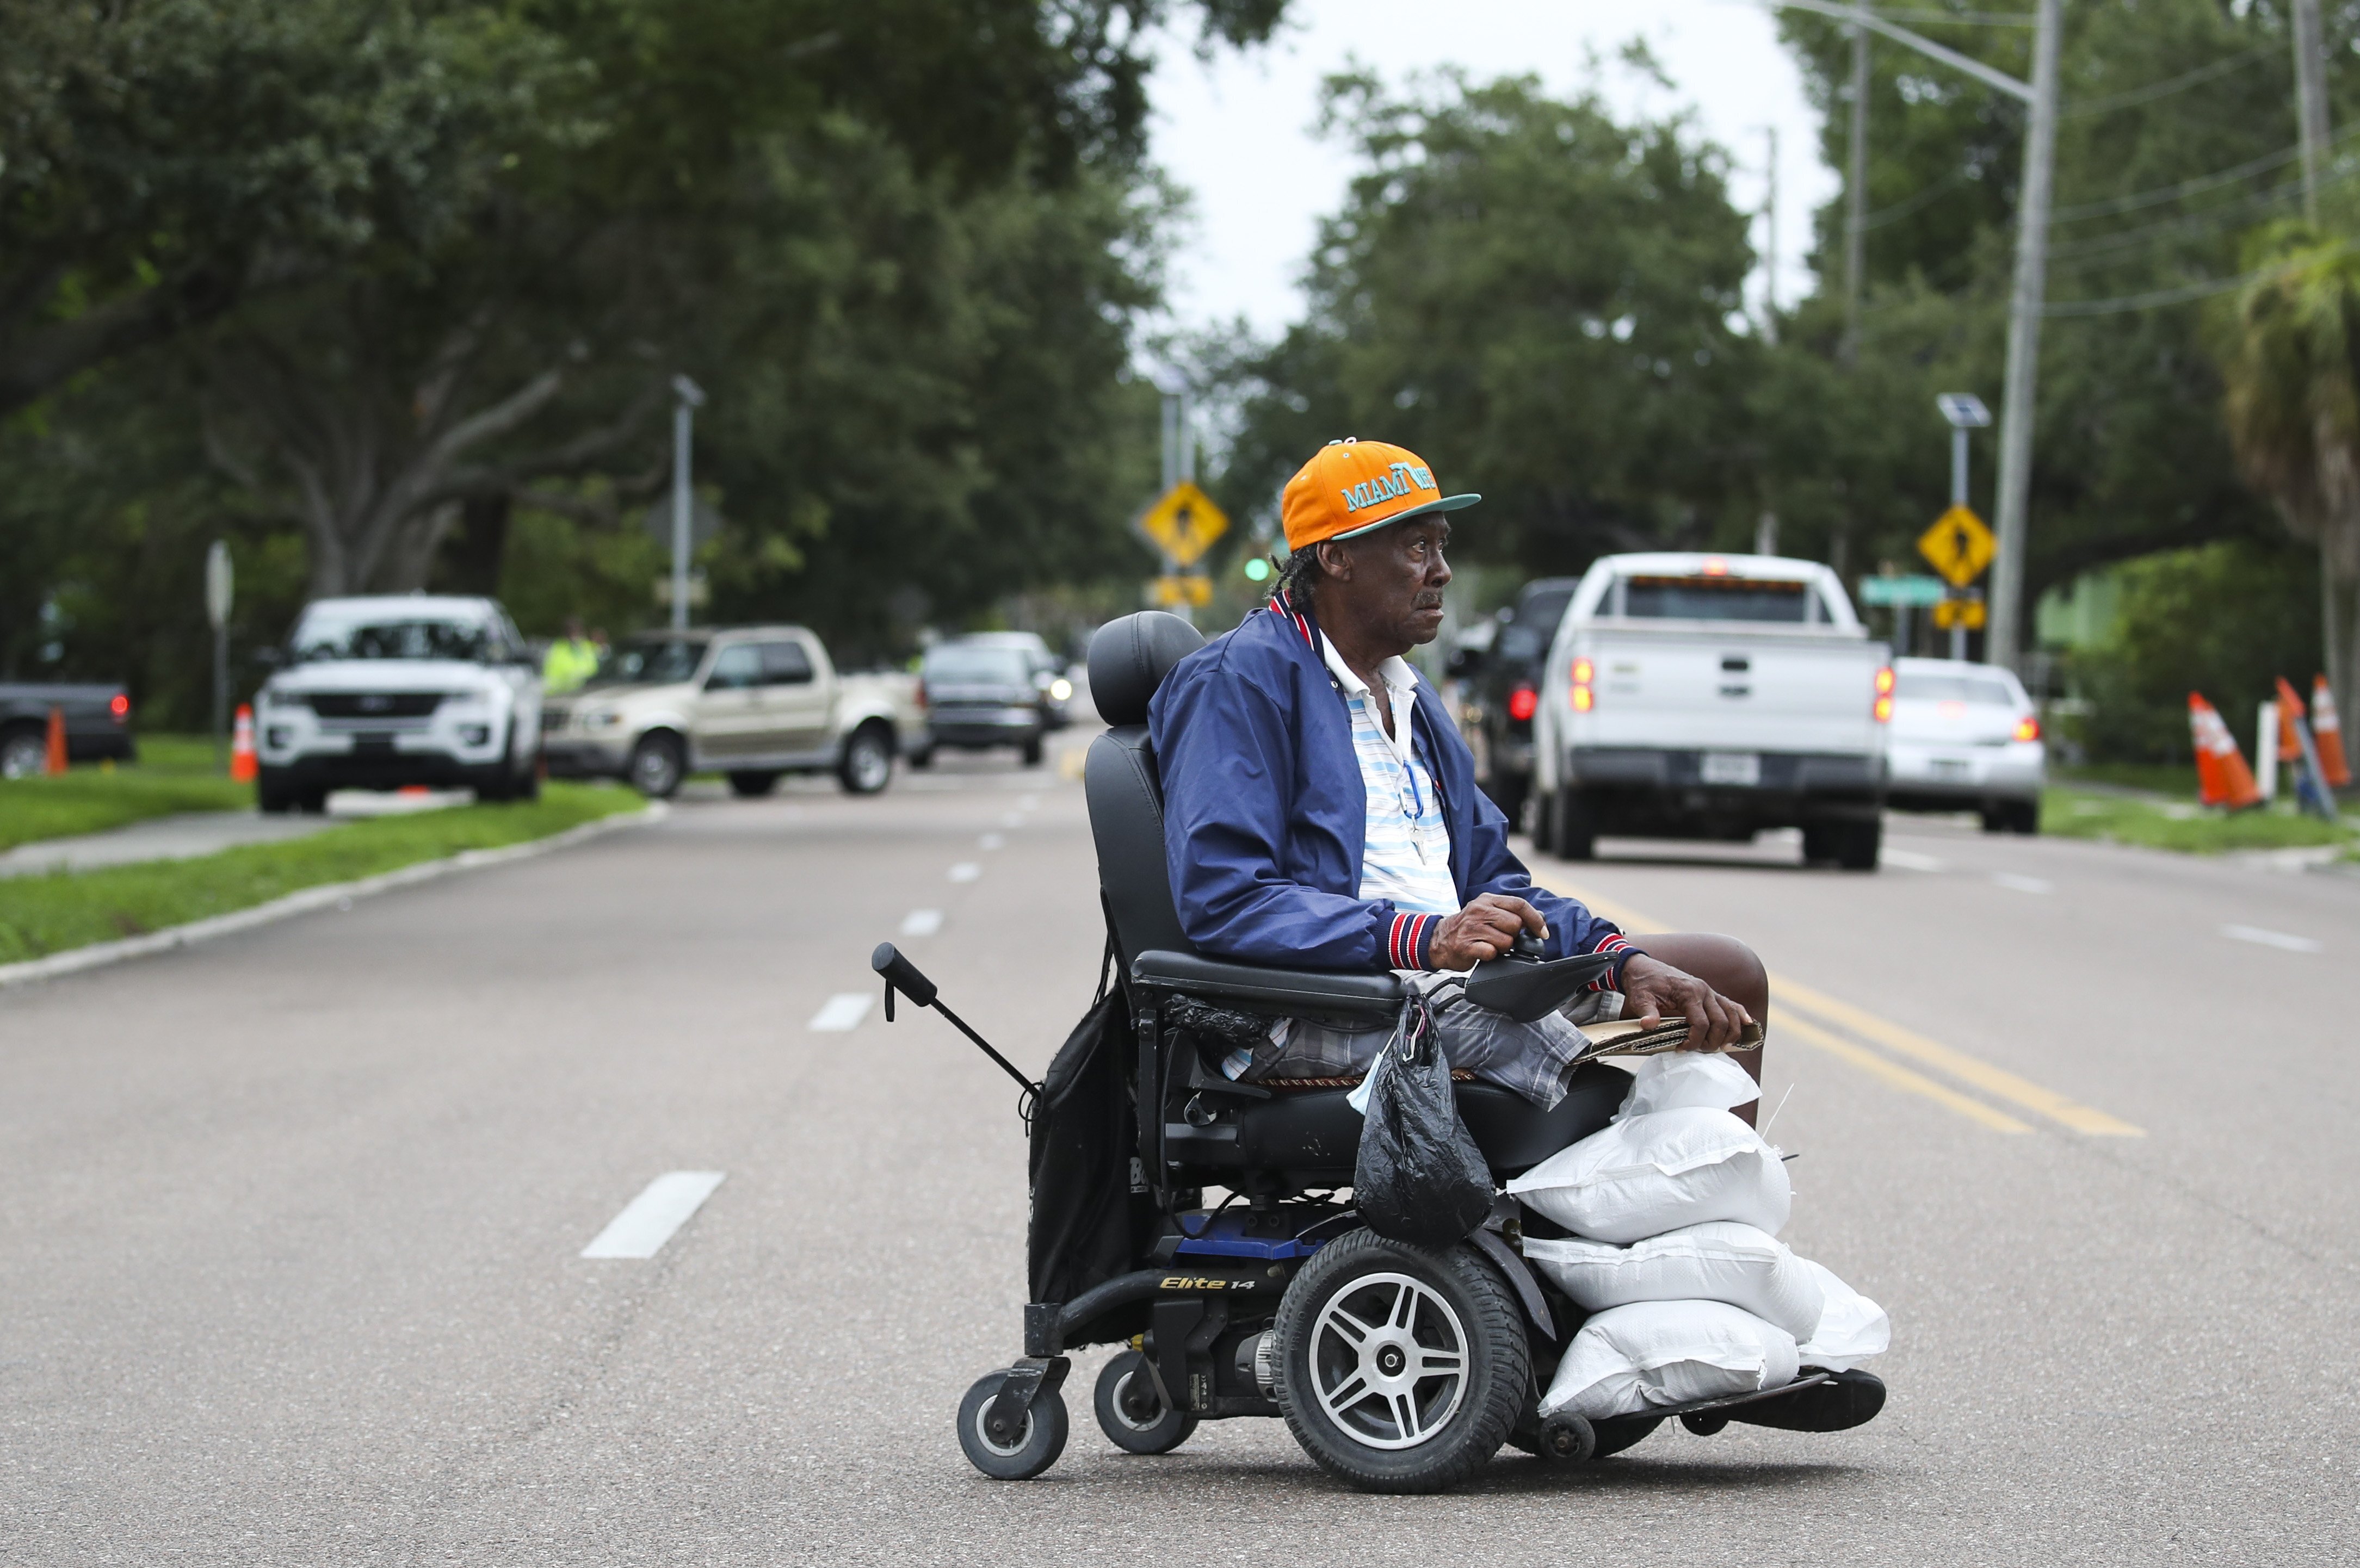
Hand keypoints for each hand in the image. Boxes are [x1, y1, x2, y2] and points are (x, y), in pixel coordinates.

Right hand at [1428, 894, 1546, 968]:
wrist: (1438, 940)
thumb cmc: (1467, 927)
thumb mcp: (1486, 911)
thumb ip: (1509, 912)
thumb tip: (1538, 918)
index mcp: (1487, 900)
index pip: (1520, 905)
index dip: (1536, 919)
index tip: (1543, 932)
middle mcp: (1479, 911)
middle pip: (1515, 924)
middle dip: (1514, 936)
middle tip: (1502, 938)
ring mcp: (1472, 928)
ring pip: (1506, 941)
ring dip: (1503, 948)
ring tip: (1491, 945)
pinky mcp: (1466, 945)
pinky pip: (1492, 953)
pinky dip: (1492, 956)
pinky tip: (1483, 952)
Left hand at [1619, 953, 1752, 1051]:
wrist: (1643, 968)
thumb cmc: (1643, 983)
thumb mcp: (1639, 998)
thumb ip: (1646, 1012)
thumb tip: (1648, 1025)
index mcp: (1689, 992)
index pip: (1701, 1023)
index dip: (1694, 1041)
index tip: (1681, 1049)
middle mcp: (1704, 991)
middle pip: (1721, 1021)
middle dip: (1714, 1041)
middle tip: (1700, 1051)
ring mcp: (1709, 991)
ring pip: (1731, 1013)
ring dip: (1731, 1032)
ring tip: (1723, 1047)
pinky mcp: (1710, 994)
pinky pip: (1730, 1004)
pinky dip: (1740, 1014)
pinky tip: (1747, 1023)